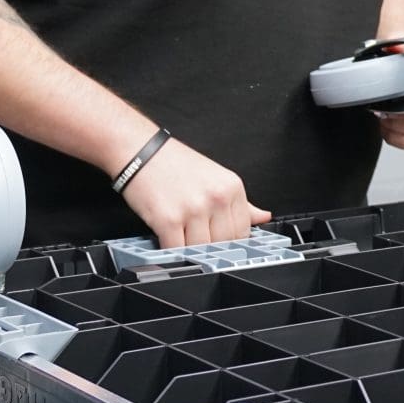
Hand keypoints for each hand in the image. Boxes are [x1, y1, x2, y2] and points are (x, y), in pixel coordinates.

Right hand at [119, 139, 268, 247]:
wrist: (140, 151)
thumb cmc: (174, 164)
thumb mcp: (216, 178)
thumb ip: (242, 203)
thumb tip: (262, 217)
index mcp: (231, 188)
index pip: (243, 231)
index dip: (230, 241)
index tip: (218, 242)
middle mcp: (216, 198)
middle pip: (224, 244)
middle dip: (210, 247)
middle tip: (195, 238)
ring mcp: (193, 209)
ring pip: (201, 250)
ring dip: (189, 250)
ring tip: (180, 236)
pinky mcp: (169, 220)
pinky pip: (176, 250)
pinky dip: (172, 251)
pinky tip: (168, 240)